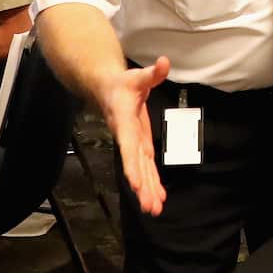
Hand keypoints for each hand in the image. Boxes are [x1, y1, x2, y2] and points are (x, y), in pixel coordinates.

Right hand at [97, 56, 168, 215]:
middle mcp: (127, 138)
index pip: (128, 147)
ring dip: (147, 189)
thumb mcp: (137, 76)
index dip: (132, 166)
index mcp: (124, 123)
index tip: (135, 184)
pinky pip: (146, 167)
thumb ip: (152, 73)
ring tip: (154, 209)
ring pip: (141, 170)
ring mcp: (134, 144)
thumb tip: (164, 62)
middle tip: (149, 206)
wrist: (108, 90)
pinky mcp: (140, 146)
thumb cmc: (123, 83)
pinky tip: (157, 197)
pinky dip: (151, 182)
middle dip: (142, 186)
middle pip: (135, 166)